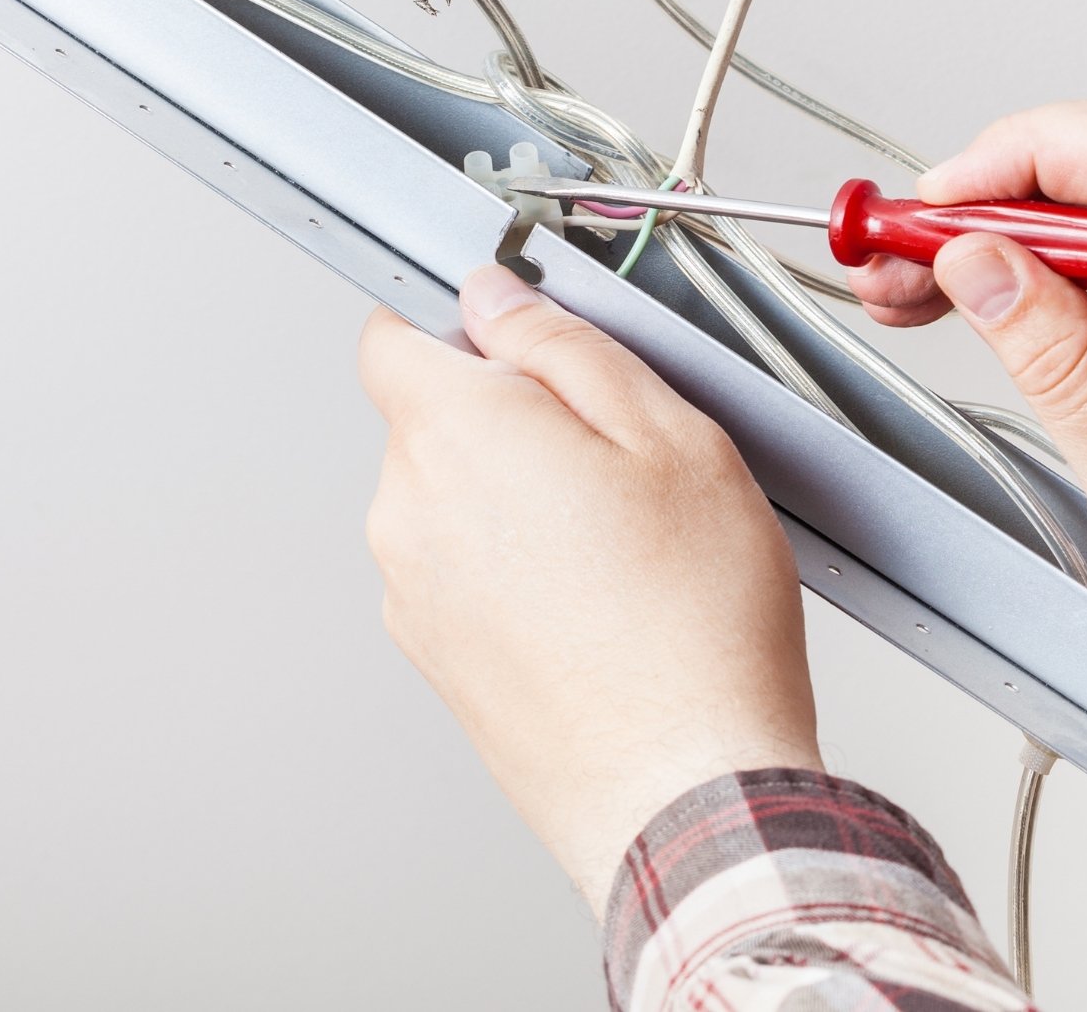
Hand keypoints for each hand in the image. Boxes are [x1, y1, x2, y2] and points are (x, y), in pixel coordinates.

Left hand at [356, 266, 821, 910]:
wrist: (683, 788)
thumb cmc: (693, 624)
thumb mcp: (668, 433)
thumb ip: (564, 344)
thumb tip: (500, 297)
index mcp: (452, 433)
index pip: (394, 333)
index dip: (462, 324)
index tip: (522, 339)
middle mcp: (405, 510)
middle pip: (431, 418)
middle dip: (509, 416)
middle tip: (616, 458)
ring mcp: (411, 592)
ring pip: (452, 498)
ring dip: (516, 498)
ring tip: (621, 544)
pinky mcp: (434, 657)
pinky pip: (462, 573)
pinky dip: (515, 571)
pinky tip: (599, 600)